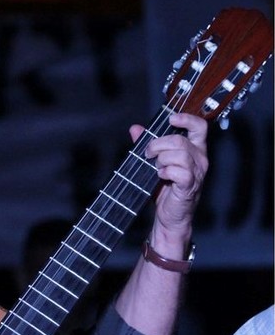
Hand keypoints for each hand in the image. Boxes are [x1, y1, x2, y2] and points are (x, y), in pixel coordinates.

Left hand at [129, 113, 208, 243]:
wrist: (170, 215)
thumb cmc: (165, 188)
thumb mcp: (154, 162)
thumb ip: (147, 143)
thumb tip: (135, 128)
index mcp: (194, 150)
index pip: (200, 127)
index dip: (187, 119)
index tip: (171, 118)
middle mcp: (200, 159)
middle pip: (180, 140)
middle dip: (158, 144)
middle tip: (147, 153)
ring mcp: (197, 172)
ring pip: (179, 154)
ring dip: (161, 158)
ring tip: (155, 167)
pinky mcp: (189, 185)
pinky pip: (179, 171)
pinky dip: (165, 171)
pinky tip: (160, 176)